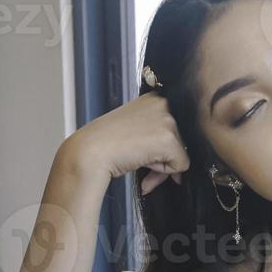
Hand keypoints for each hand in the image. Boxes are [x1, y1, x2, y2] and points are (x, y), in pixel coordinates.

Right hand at [65, 93, 188, 194]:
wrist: (90, 151)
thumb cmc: (106, 143)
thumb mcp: (136, 132)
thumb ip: (156, 142)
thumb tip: (178, 173)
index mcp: (154, 98)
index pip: (174, 127)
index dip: (159, 145)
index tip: (140, 148)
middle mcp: (164, 104)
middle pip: (179, 141)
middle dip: (161, 157)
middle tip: (137, 159)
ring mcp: (167, 120)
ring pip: (180, 153)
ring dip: (161, 165)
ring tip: (136, 159)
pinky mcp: (169, 140)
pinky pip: (181, 166)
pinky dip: (163, 173)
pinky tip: (141, 163)